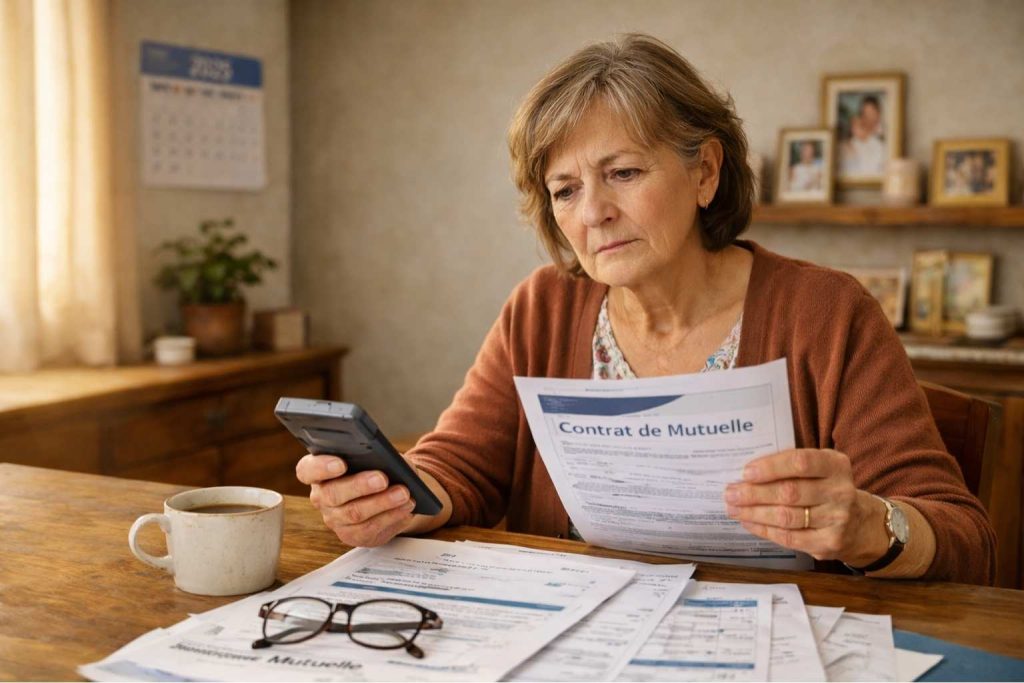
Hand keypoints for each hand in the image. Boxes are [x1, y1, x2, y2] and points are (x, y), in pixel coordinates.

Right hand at [296, 454, 416, 546]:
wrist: (388, 489)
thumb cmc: (377, 465)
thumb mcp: (375, 455)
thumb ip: (373, 455)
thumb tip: (385, 462)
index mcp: (318, 471)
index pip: (307, 470)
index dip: (321, 467)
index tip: (341, 463)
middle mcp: (321, 496)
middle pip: (333, 494)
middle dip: (360, 486)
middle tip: (382, 479)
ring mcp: (334, 518)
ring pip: (354, 513)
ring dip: (382, 503)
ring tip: (403, 493)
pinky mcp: (351, 535)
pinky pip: (370, 528)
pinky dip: (391, 516)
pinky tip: (406, 507)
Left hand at [723, 448, 888, 564]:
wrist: (860, 524)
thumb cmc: (826, 488)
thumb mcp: (819, 469)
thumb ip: (790, 466)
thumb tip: (746, 473)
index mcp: (836, 465)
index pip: (801, 462)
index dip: (771, 467)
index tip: (746, 472)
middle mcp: (840, 492)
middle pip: (790, 492)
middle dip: (754, 493)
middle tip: (730, 493)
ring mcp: (837, 519)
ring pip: (786, 517)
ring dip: (754, 513)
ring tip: (733, 508)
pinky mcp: (829, 543)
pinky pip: (789, 538)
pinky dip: (764, 530)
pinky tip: (748, 522)